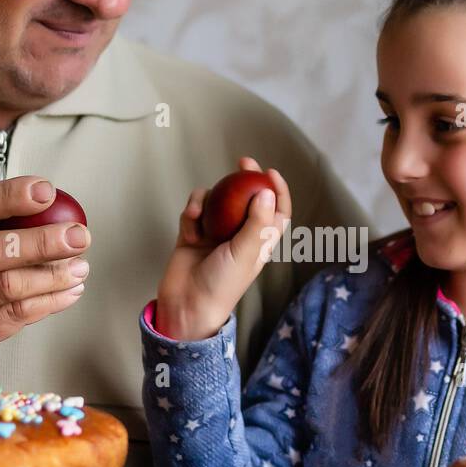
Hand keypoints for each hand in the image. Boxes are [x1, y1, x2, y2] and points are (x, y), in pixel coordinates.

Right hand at [0, 176, 89, 393]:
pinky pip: (16, 316)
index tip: (45, 191)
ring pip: (9, 287)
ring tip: (80, 267)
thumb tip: (49, 210)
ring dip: (53, 276)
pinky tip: (69, 292)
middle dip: (42, 241)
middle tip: (79, 236)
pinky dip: (49, 302)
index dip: (8, 197)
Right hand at [154, 156, 291, 340]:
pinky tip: (191, 224)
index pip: (276, 212)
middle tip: (243, 162)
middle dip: (244, 180)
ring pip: (216, 201)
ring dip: (209, 200)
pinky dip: (192, 212)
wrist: (188, 304)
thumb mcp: (246, 252)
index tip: (270, 172)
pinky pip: (194, 211)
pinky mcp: (193, 233)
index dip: (278, 191)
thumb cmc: (223, 285)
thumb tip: (267, 192)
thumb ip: (258, 222)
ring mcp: (215, 233)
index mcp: (259, 241)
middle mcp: (239, 234)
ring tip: (201, 213)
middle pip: (246, 199)